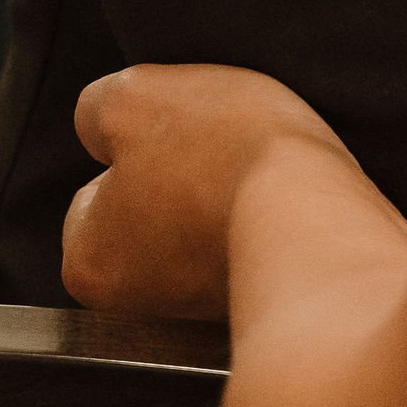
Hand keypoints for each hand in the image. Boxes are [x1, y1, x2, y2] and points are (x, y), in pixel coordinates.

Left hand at [63, 63, 355, 318]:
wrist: (317, 215)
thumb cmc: (227, 159)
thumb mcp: (135, 95)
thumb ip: (99, 106)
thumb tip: (101, 122)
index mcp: (90, 263)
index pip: (93, 194)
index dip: (133, 148)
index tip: (169, 136)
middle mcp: (136, 305)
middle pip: (148, 212)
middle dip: (178, 179)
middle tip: (212, 147)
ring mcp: (201, 311)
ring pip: (201, 225)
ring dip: (223, 195)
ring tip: (250, 167)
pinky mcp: (259, 301)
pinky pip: (250, 243)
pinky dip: (261, 219)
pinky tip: (275, 194)